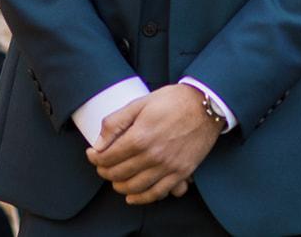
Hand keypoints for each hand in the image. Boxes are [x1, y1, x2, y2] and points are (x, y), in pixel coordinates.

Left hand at [86, 84, 219, 204]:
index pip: (108, 157)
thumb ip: (115, 122)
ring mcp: (168, 166)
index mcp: (140, 137)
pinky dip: (142, 198)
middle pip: (118, 174)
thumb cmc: (174, 100)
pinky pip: (157, 193)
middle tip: (102, 166)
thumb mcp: (140, 103)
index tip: (93, 154)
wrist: (207, 105)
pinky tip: (133, 196)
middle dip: (105, 171)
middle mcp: (152, 155)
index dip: (95, 158)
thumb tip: (98, 144)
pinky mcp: (181, 172)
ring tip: (116, 179)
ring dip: (119, 186)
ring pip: (134, 187)